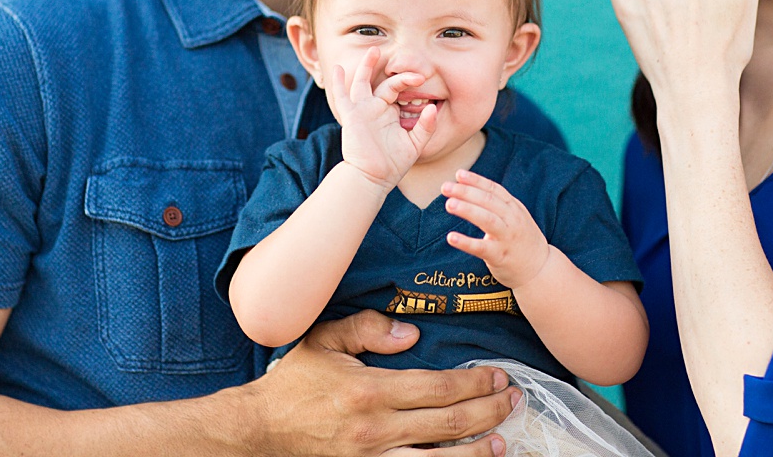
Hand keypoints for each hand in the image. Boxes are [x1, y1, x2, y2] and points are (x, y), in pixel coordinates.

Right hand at [242, 310, 518, 455]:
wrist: (259, 430)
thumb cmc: (294, 382)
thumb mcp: (325, 340)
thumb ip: (368, 328)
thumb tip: (412, 333)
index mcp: (370, 390)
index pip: (439, 387)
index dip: (476, 383)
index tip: (498, 375)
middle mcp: (376, 430)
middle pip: (449, 423)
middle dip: (488, 411)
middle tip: (513, 400)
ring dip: (477, 453)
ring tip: (502, 441)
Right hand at [334, 47, 436, 188]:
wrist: (374, 178)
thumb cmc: (393, 164)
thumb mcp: (415, 144)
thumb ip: (426, 126)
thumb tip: (433, 107)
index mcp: (390, 113)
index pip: (399, 90)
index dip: (409, 81)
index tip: (422, 79)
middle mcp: (375, 109)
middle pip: (383, 82)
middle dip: (392, 70)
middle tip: (401, 58)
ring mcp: (362, 111)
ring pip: (363, 82)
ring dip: (367, 66)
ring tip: (374, 50)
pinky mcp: (351, 117)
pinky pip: (342, 97)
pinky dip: (338, 82)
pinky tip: (339, 68)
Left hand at [442, 171, 549, 288]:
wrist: (541, 268)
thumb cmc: (521, 239)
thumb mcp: (515, 216)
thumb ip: (497, 203)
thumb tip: (469, 187)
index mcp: (514, 208)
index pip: (494, 189)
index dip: (476, 181)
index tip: (458, 174)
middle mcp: (512, 220)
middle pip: (488, 201)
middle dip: (466, 192)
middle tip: (445, 187)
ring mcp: (507, 238)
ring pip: (487, 220)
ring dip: (467, 210)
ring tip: (449, 204)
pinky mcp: (500, 256)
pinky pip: (481, 248)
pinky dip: (466, 242)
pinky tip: (451, 237)